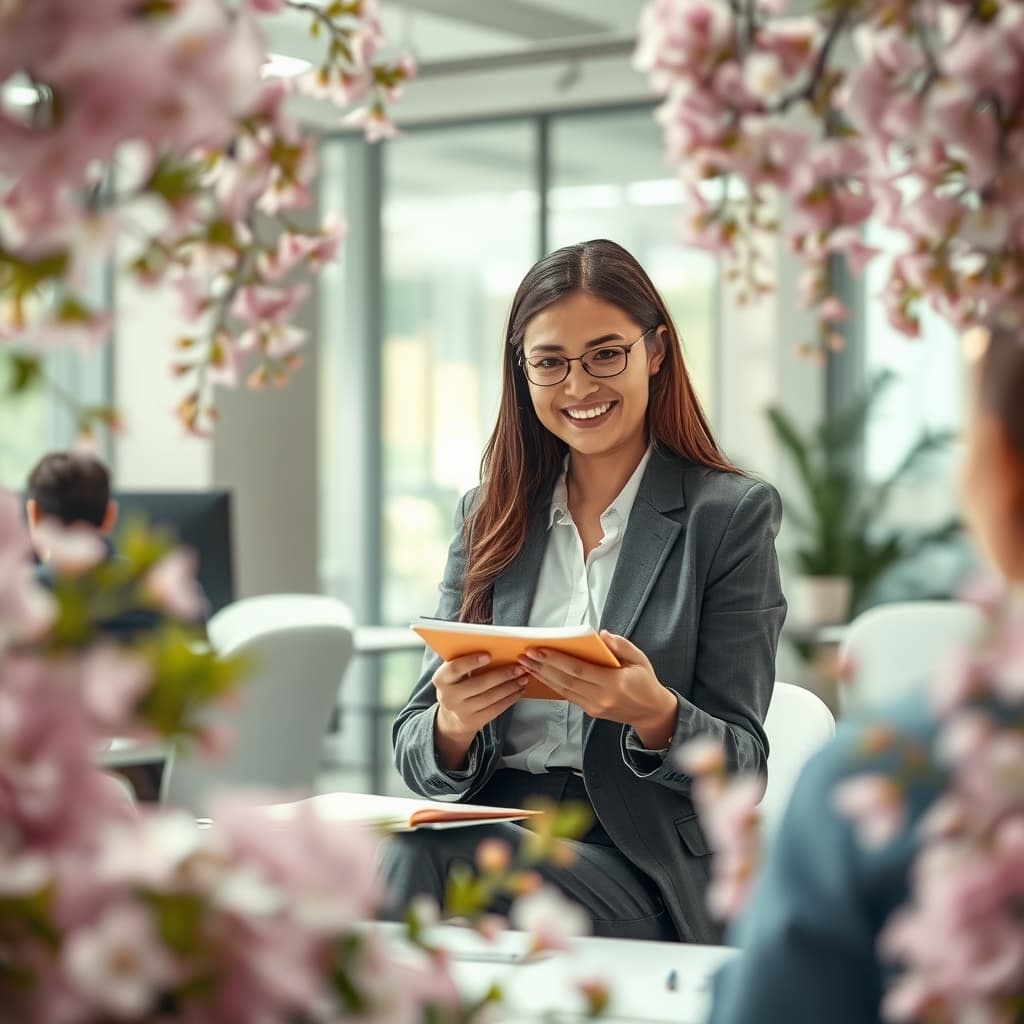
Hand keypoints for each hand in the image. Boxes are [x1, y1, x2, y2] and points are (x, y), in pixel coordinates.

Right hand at [432, 653, 528, 768]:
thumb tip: (492, 644)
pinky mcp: (474, 722)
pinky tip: (519, 690)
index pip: (454, 668)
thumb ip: (464, 660)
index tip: (489, 655)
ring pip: (490, 697)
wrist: (451, 717)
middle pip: (478, 684)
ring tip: (523, 677)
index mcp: (441, 679)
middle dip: (502, 674)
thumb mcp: (453, 674)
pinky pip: (496, 709)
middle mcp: (448, 697)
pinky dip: (510, 698)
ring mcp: (461, 711)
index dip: (471, 661)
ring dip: (510, 686)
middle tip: (518, 666)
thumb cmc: (456, 685)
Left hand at [517, 631, 677, 748]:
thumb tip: (602, 635)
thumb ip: (621, 645)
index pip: (579, 670)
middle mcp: (601, 697)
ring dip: (543, 676)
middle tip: (525, 655)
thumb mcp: (640, 659)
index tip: (540, 649)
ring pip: (563, 690)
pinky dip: (553, 684)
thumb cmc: (645, 682)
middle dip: (543, 667)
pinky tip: (541, 674)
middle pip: (566, 681)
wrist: (651, 712)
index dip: (556, 660)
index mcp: (614, 683)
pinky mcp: (590, 711)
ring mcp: (594, 707)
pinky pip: (568, 696)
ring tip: (527, 664)